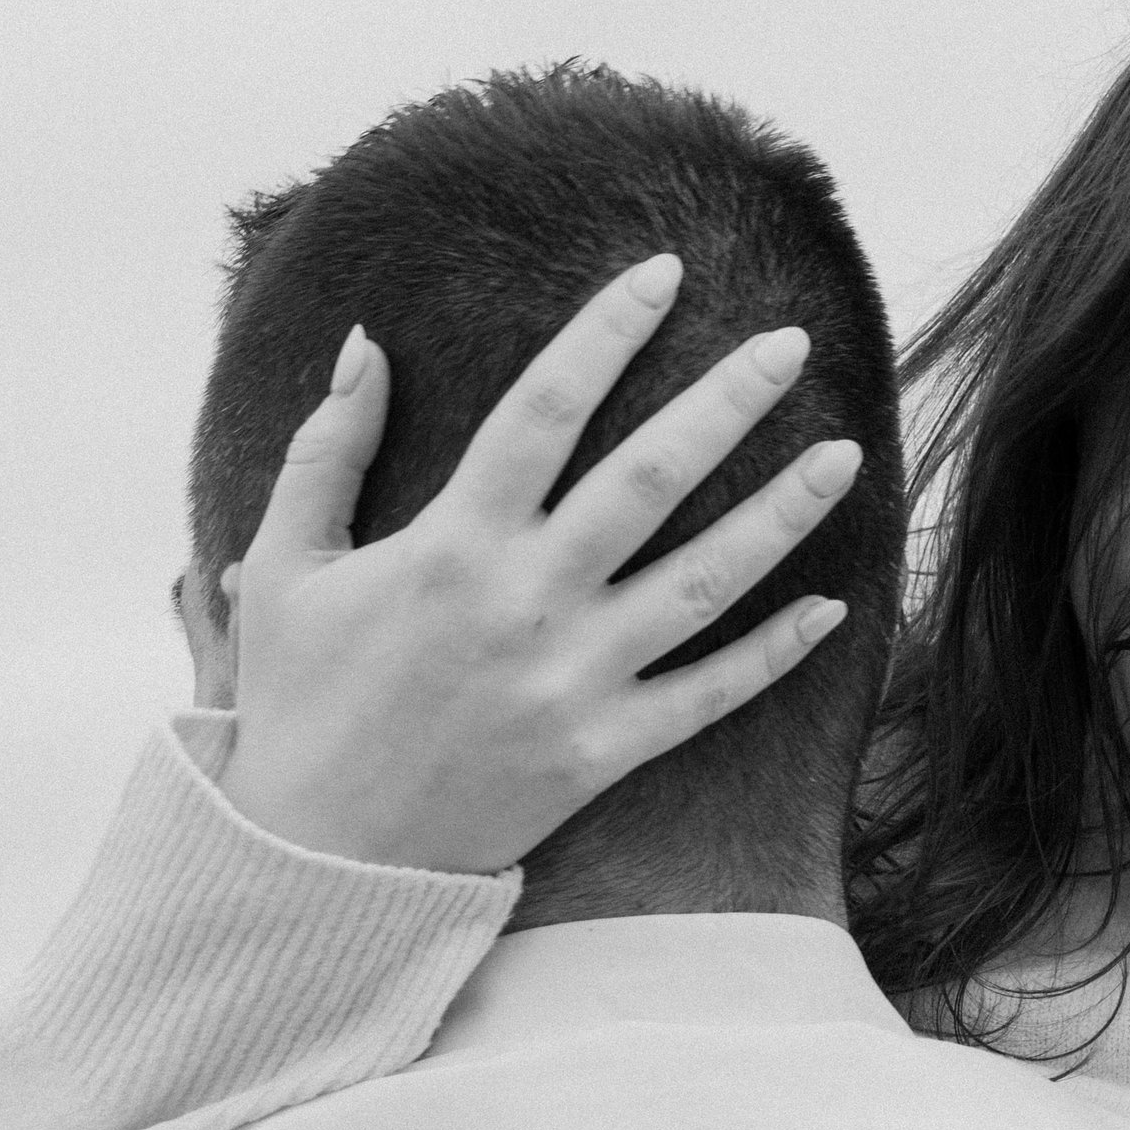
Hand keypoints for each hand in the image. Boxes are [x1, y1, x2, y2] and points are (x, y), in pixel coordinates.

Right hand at [219, 258, 862, 871]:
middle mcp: (524, 603)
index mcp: (450, 544)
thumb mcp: (283, 564)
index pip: (544, 408)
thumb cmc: (298, 700)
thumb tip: (368, 340)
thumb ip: (327, 447)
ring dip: (780, 514)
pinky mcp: (601, 753)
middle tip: (790, 342)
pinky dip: (774, 654)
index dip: (606, 332)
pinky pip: (708, 697)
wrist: (316, 857)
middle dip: (726, 400)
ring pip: (703, 582)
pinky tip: (831, 605)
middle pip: (649, 478)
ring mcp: (572, 682)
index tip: (662, 273)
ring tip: (846, 454)